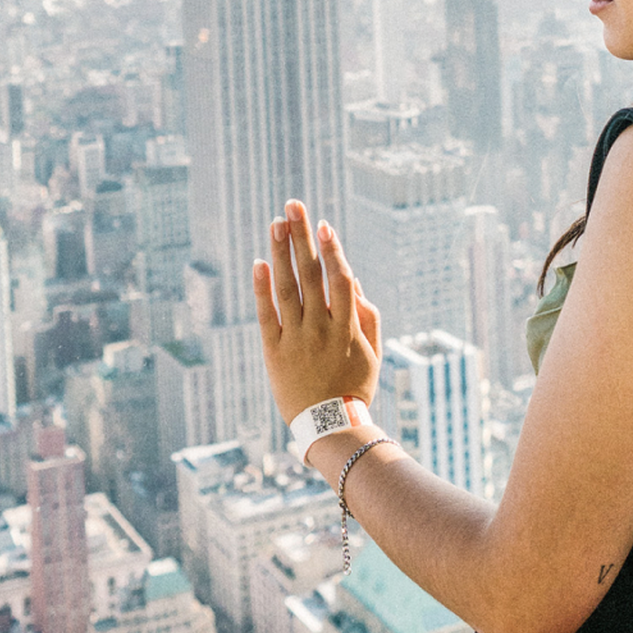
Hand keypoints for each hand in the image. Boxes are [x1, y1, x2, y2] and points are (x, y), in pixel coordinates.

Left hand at [254, 201, 381, 421]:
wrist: (328, 426)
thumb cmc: (354, 387)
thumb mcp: (373, 353)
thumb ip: (368, 317)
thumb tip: (355, 282)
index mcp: (348, 326)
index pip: (340, 278)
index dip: (333, 250)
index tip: (325, 225)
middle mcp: (321, 327)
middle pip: (310, 273)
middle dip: (302, 236)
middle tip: (294, 206)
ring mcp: (296, 338)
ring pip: (287, 287)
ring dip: (281, 252)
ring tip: (277, 223)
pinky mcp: (274, 351)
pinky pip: (266, 314)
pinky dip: (262, 288)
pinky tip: (259, 262)